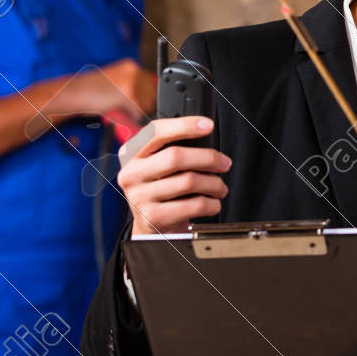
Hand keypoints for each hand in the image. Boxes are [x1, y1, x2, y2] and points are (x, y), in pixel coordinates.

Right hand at [46, 59, 156, 120]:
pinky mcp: (128, 93)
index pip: (153, 85)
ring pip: (146, 105)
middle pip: (153, 95)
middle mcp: (134, 70)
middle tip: (125, 109)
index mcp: (131, 66)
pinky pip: (137, 112)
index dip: (146, 98)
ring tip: (118, 110)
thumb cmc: (89, 91)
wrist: (72, 93)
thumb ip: (132, 87)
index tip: (137, 104)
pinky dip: (128, 117)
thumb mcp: (114, 83)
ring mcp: (132, 81)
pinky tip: (115, 112)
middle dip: (142, 106)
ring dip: (135, 112)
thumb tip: (149, 100)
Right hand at [118, 116, 229, 235]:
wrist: (152, 230)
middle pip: (175, 157)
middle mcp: (131, 174)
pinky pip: (193, 205)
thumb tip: (206, 135)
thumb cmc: (163, 191)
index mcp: (132, 154)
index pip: (156, 132)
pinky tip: (213, 203)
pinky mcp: (153, 218)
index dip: (184, 125)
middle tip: (225, 163)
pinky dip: (211, 204)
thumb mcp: (160, 168)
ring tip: (220, 187)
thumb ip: (174, 150)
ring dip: (214, 183)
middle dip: (208, 158)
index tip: (208, 125)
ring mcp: (139, 197)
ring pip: (188, 181)